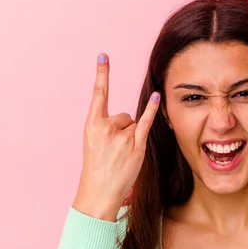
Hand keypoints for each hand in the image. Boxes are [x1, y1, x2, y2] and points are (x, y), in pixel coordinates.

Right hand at [72, 53, 159, 220]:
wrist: (99, 192)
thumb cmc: (97, 168)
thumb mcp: (93, 144)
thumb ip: (105, 127)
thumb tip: (127, 118)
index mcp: (91, 125)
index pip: (98, 95)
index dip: (102, 74)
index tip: (103, 56)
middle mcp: (106, 127)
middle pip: (123, 115)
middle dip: (122, 130)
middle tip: (114, 152)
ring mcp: (121, 136)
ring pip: (133, 124)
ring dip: (132, 137)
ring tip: (121, 156)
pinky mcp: (136, 145)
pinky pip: (145, 122)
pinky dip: (152, 110)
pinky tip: (157, 96)